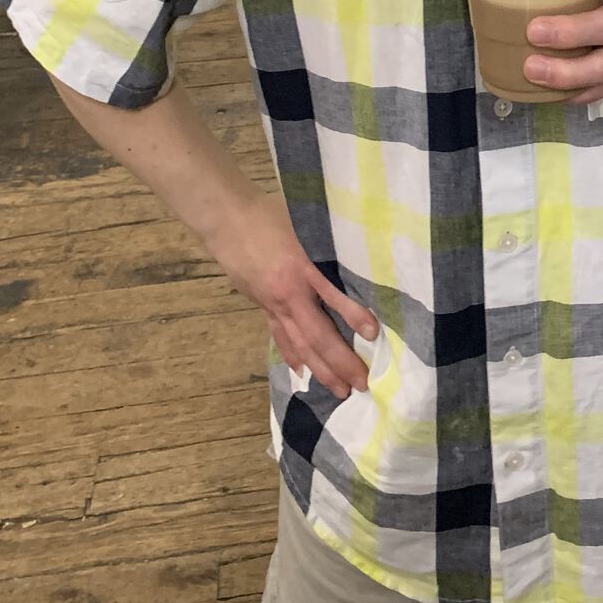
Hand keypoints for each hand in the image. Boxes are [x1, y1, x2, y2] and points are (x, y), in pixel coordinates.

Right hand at [207, 190, 376, 399]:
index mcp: (302, 266)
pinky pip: (280, 336)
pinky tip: (302, 371)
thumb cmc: (272, 213)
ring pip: (299, 343)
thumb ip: (329, 236)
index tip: (374, 334)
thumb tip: (364, 244)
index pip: (332, 295)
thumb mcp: (306, 219)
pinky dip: (292, 355)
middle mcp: (288, 292)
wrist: (227, 220)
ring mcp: (273, 303)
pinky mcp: (262, 306)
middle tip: (362, 384)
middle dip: (340, 361)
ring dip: (320, 369)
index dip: (353, 314)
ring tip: (340, 390)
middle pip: (317, 333)